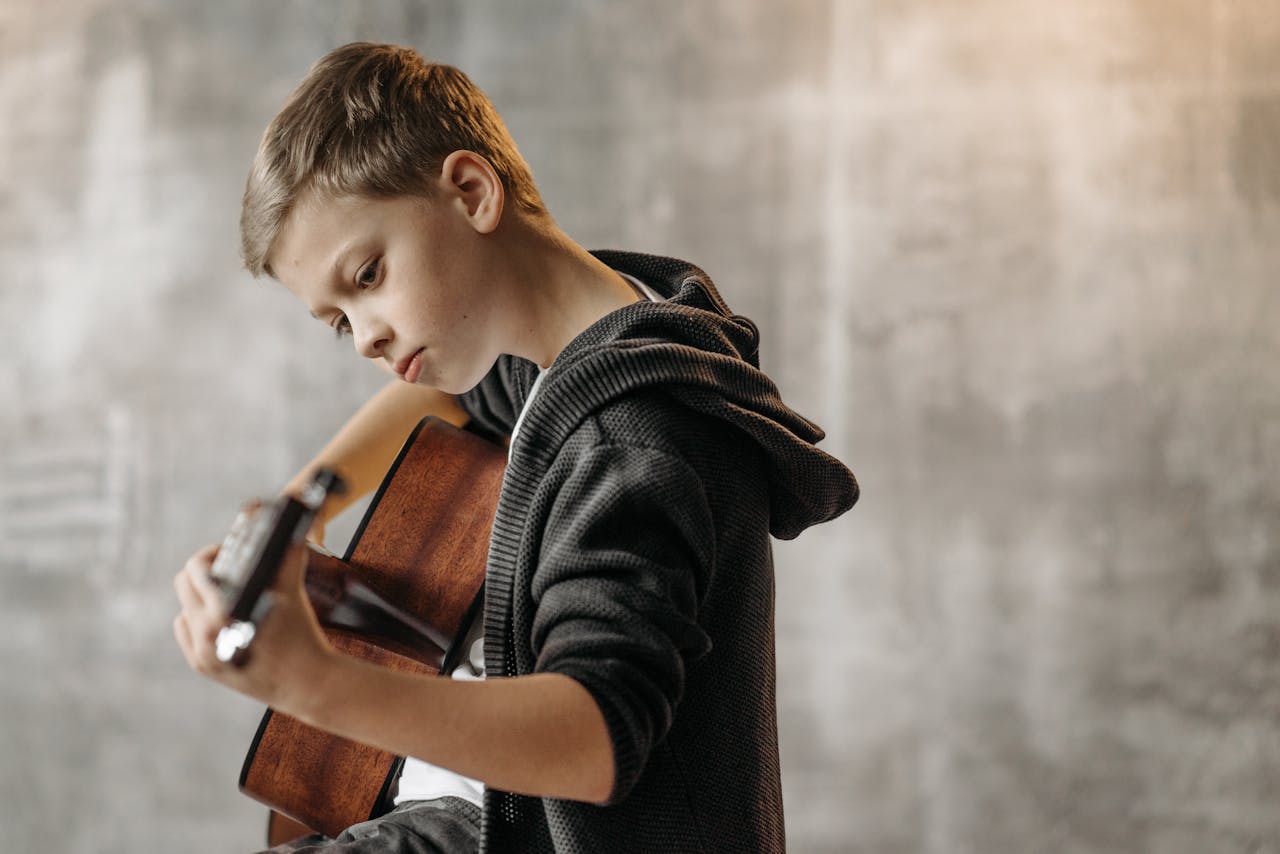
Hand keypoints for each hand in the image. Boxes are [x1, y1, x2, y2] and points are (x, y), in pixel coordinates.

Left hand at [172, 538, 333, 714]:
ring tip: (224, 594)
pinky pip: (186, 632)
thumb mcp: (294, 593)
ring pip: (184, 609)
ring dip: (199, 597)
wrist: (306, 683)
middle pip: (183, 585)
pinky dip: (196, 621)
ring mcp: (202, 652)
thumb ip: (290, 555)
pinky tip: (218, 619)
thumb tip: (294, 529)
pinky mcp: (203, 666)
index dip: (210, 554)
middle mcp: (206, 632)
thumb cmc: (302, 637)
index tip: (225, 552)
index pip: (196, 569)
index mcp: (224, 611)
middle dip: (202, 572)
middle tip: (224, 568)